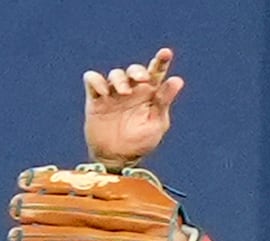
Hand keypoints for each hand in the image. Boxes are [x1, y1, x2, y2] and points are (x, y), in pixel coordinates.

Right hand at [83, 48, 183, 167]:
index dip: (161, 61)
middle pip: (134, 70)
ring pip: (115, 74)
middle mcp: (131, 91)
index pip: (156, 73)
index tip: (167, 53)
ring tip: (124, 93)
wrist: (117, 158)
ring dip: (120, 79)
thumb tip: (178, 80)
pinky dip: (96, 81)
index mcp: (149, 95)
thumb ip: (164, 101)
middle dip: (137, 70)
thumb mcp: (156, 123)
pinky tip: (103, 93)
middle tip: (141, 79)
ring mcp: (113, 94)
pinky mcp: (95, 99)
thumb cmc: (140, 142)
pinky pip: (92, 79)